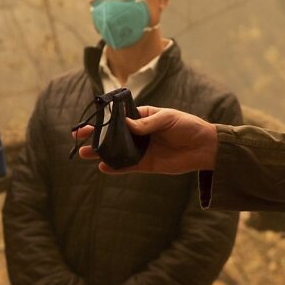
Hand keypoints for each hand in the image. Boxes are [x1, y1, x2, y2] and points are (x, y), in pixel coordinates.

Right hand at [75, 106, 217, 174]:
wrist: (205, 147)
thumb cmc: (188, 126)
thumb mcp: (168, 118)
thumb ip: (146, 123)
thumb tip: (126, 125)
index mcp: (143, 117)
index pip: (120, 117)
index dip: (104, 118)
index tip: (90, 119)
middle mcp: (139, 133)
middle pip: (113, 134)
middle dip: (96, 135)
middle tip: (78, 136)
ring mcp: (142, 149)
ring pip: (117, 151)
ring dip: (101, 152)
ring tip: (85, 153)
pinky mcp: (146, 164)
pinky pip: (127, 166)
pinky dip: (115, 167)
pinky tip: (103, 167)